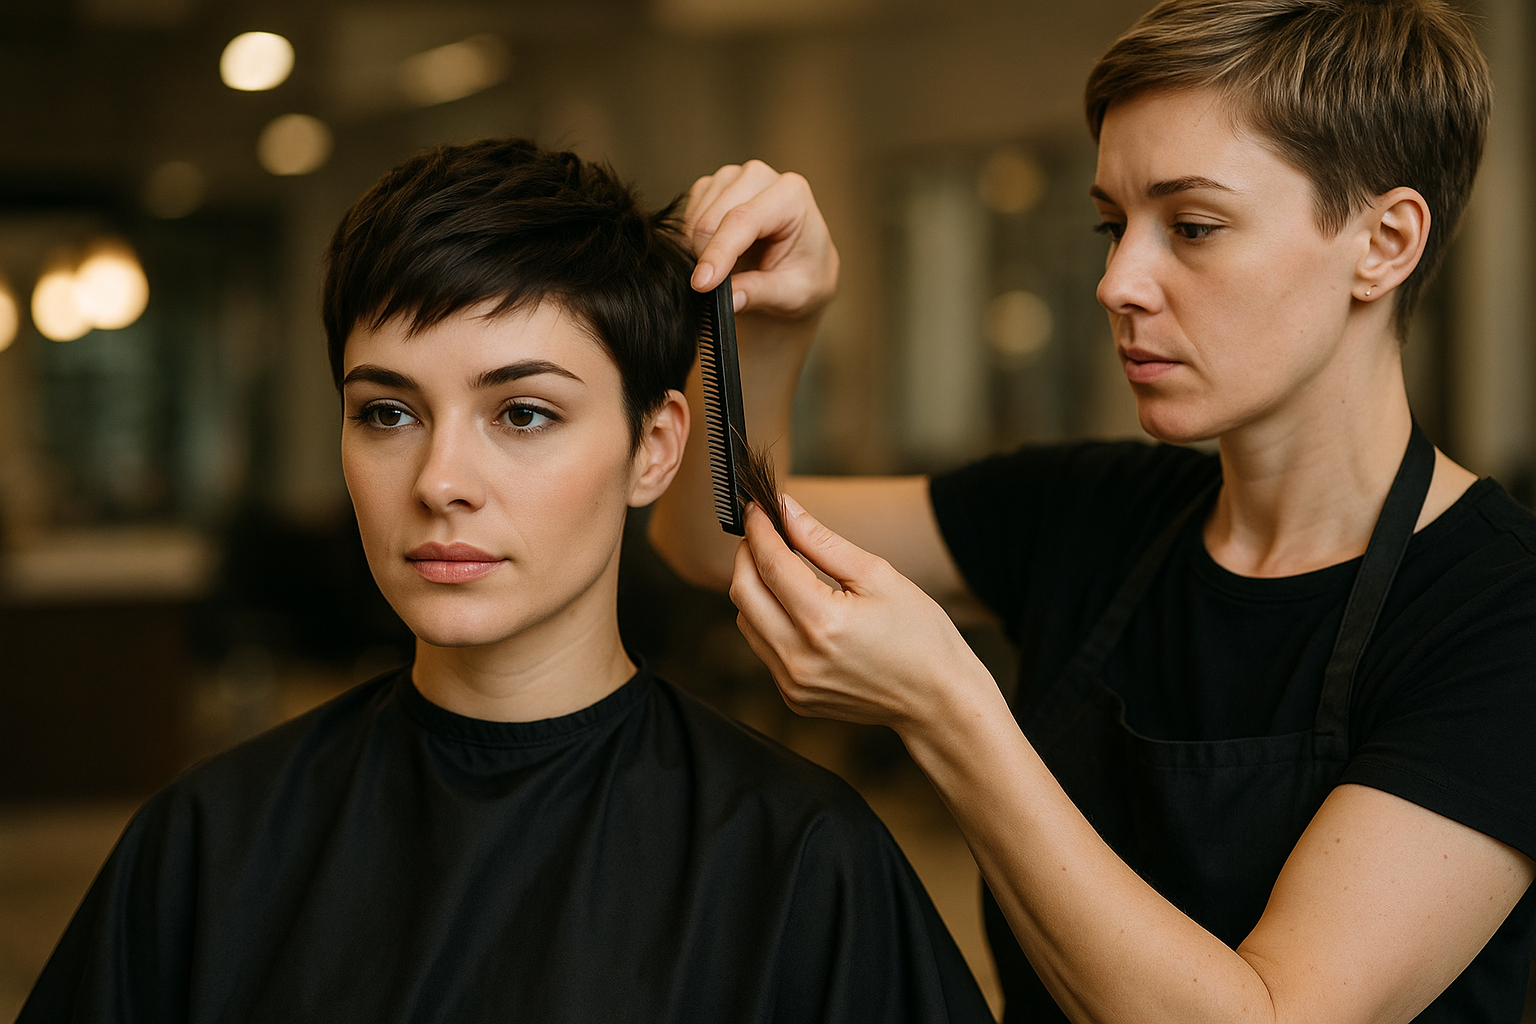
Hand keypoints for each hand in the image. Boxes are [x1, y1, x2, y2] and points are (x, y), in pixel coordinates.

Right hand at [684, 161, 839, 320]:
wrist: (802, 267)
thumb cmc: (805, 275)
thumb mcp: (793, 294)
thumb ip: (760, 293)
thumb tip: (729, 300)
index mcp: (791, 195)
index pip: (742, 219)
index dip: (718, 252)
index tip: (702, 284)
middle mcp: (761, 177)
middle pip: (713, 216)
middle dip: (705, 256)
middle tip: (712, 288)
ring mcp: (734, 178)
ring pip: (696, 215)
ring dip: (698, 250)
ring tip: (723, 273)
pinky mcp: (714, 187)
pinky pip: (689, 214)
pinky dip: (692, 241)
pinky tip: (713, 255)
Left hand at [729, 494, 994, 733]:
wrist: (936, 699)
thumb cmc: (918, 634)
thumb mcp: (877, 576)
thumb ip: (823, 541)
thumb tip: (786, 510)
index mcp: (823, 623)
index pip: (770, 563)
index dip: (759, 529)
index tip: (758, 506)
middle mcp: (799, 658)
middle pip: (743, 592)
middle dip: (748, 555)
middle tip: (765, 534)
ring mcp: (793, 683)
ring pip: (747, 621)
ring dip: (756, 588)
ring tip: (782, 568)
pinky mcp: (793, 697)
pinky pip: (764, 648)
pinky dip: (769, 620)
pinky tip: (796, 609)